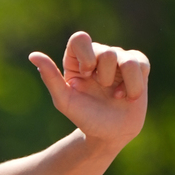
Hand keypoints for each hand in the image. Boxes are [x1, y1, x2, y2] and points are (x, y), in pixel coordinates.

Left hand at [28, 31, 148, 151]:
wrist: (108, 135)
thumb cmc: (85, 117)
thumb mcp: (65, 101)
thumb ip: (50, 78)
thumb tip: (33, 55)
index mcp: (77, 59)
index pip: (80, 39)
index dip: (85, 57)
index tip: (86, 76)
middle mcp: (99, 55)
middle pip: (106, 52)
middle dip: (104, 77)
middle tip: (102, 89)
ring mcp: (120, 59)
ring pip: (126, 59)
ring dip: (121, 84)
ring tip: (115, 96)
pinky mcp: (139, 66)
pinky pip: (141, 64)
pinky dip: (134, 85)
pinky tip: (128, 96)